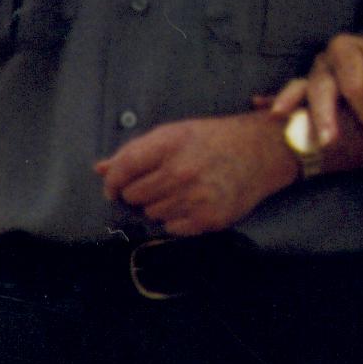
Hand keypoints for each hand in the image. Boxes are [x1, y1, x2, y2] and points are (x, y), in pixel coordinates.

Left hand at [96, 110, 291, 236]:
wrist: (261, 152)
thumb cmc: (214, 141)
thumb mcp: (174, 134)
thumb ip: (136, 152)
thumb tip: (101, 169)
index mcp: (170, 143)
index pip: (123, 168)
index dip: (112, 181)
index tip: (112, 188)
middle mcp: (182, 171)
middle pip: (133, 196)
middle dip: (139, 193)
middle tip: (159, 183)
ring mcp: (196, 197)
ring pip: (151, 214)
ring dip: (159, 205)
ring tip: (182, 190)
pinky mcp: (208, 219)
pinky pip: (171, 228)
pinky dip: (176, 219)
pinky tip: (192, 202)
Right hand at [263, 31, 362, 153]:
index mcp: (345, 49)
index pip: (351, 86)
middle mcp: (324, 62)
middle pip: (320, 90)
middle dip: (324, 116)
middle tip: (328, 143)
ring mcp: (314, 77)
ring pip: (301, 94)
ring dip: (294, 111)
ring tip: (281, 121)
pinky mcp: (311, 93)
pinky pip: (292, 97)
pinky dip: (274, 100)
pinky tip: (259, 106)